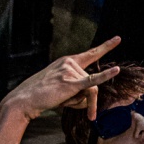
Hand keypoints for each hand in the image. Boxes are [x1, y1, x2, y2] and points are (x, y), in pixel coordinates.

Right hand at [3, 37, 120, 123]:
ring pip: (90, 91)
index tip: (118, 38)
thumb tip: (93, 97)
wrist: (25, 100)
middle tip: (69, 104)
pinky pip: (92, 81)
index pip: (91, 53)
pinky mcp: (70, 83)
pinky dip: (105, 76)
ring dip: (81, 103)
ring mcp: (70, 71)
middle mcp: (70, 63)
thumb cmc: (43, 95)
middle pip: (93, 83)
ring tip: (63, 102)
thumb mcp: (62, 87)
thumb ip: (80, 88)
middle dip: (86, 99)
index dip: (106, 46)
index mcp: (68, 61)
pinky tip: (116, 70)